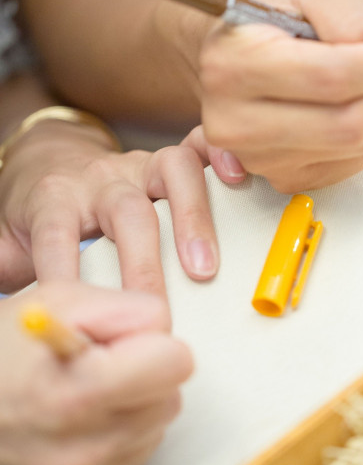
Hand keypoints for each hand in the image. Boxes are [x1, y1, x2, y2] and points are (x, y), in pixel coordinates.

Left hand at [0, 118, 245, 293]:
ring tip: (205, 268)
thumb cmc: (38, 215)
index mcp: (55, 199)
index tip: (78, 313)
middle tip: (156, 309)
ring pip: (172, 173)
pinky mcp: (169, 161)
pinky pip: (199, 147)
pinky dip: (222, 156)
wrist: (50, 163)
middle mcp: (101, 179)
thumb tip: (11, 317)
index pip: (57, 236)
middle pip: (125, 211)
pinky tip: (238, 179)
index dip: (66, 272)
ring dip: (193, 219)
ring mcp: (140, 166)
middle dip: (143, 262)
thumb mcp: (7, 242)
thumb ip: (7, 270)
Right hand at [0, 282, 192, 464]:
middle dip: (142, 379)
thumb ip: (127, 308)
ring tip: (77, 398)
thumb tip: (167, 333)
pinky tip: (70, 431)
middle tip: (94, 369)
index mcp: (74, 393)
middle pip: (169, 401)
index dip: (153, 345)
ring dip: (128, 413)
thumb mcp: (58, 300)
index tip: (124, 345)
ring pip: (152, 435)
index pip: (176, 365)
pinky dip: (109, 447)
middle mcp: (76, 453)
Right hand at [170, 0, 362, 192]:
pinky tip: (356, 107)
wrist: (234, 51)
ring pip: (355, 148)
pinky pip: (350, 166)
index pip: (331, 78)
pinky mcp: (278, 178)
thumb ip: (350, 9)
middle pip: (348, 125)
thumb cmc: (272, 13)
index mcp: (234, 64)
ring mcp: (255, 157)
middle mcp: (233, 120)